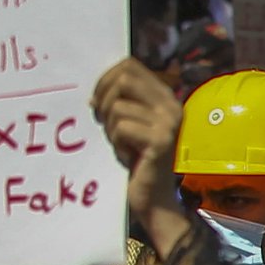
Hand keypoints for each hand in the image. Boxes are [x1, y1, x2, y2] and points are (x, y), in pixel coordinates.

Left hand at [93, 58, 190, 258]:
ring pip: (118, 106)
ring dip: (108, 127)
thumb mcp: (128, 124)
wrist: (152, 199)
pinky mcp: (161, 141)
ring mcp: (169, 123)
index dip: (104, 77)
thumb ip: (121, 101)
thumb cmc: (135, 160)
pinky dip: (116, 143)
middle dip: (103, 98)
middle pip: (124, 78)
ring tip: (119, 144)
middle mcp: (172, 106)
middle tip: (101, 121)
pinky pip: (121, 127)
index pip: (129, 65)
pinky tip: (126, 156)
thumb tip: (93, 91)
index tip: (96, 100)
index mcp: (164, 98)